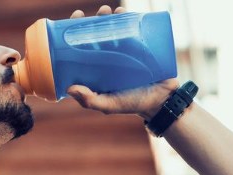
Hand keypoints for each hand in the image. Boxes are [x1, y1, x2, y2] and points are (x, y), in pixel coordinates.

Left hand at [65, 5, 179, 119]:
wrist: (162, 101)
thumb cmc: (132, 104)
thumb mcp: (110, 105)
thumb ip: (91, 101)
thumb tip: (70, 88)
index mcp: (96, 69)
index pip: (82, 46)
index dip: (76, 30)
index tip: (77, 17)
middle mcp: (108, 57)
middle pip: (98, 33)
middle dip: (97, 19)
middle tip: (101, 12)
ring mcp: (124, 51)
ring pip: (115, 29)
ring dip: (112, 16)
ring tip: (115, 11)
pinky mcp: (140, 48)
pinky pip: (133, 30)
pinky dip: (129, 18)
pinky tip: (125, 12)